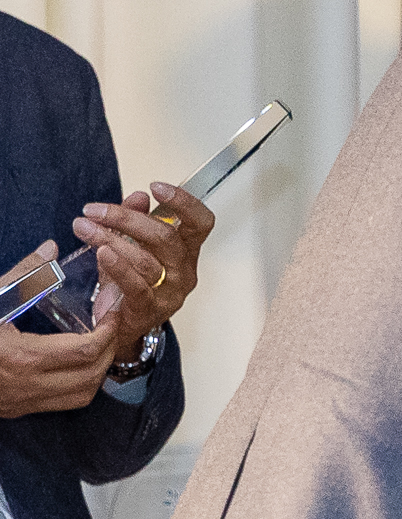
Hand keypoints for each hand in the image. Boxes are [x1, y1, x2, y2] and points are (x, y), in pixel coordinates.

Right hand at [0, 244, 126, 415]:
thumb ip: (23, 274)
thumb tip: (51, 248)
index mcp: (20, 359)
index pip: (85, 351)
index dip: (108, 328)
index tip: (112, 306)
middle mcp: (25, 387)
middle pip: (91, 375)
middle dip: (109, 347)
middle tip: (111, 320)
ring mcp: (20, 402)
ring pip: (81, 395)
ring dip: (98, 368)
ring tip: (98, 338)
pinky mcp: (15, 410)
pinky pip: (62, 402)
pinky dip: (80, 382)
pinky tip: (75, 358)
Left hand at [72, 182, 211, 345]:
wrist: (118, 332)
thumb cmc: (128, 289)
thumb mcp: (131, 250)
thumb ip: (136, 222)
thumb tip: (139, 197)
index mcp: (186, 254)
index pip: (200, 223)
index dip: (184, 202)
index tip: (156, 186)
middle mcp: (184, 272)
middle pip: (166, 236)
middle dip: (127, 218)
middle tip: (96, 210)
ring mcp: (169, 293)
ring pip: (146, 258)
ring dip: (110, 238)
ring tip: (84, 227)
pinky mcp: (149, 310)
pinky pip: (136, 285)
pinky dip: (118, 266)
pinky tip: (101, 252)